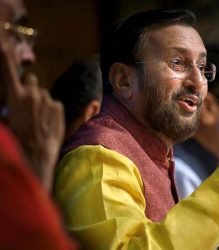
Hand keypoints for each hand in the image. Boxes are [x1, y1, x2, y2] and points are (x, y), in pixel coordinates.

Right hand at [0, 39, 64, 190]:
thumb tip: (12, 99)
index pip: (9, 72)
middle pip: (32, 79)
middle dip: (30, 87)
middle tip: (28, 102)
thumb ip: (10, 104)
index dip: (6, 59)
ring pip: (43, 93)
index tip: (4, 46)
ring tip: (38, 118)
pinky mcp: (58, 107)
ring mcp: (47, 100)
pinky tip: (47, 122)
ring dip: (41, 100)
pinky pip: (53, 103)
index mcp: (15, 96)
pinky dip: (50, 109)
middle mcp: (32, 94)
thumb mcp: (6, 120)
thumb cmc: (17, 138)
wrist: (36, 153)